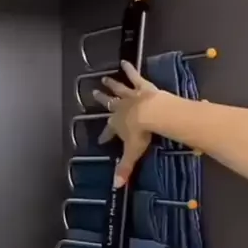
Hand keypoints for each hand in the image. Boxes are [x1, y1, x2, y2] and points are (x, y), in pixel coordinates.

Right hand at [93, 60, 158, 187]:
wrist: (153, 114)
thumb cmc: (141, 134)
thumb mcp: (132, 152)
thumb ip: (125, 168)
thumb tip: (116, 186)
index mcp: (116, 124)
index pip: (109, 132)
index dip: (105, 136)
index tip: (101, 139)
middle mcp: (120, 108)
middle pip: (109, 104)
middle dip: (102, 100)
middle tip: (94, 92)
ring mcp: (130, 96)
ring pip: (118, 89)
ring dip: (111, 84)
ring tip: (104, 78)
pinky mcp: (142, 86)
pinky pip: (134, 76)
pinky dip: (129, 68)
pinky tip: (125, 61)